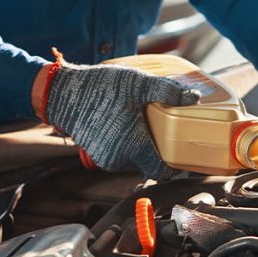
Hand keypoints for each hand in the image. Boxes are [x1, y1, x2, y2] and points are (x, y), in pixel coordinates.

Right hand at [43, 59, 200, 178]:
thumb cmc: (101, 88)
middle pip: (149, 164)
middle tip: (164, 130)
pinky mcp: (96, 156)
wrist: (63, 94)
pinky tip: (126, 126)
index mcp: (134, 147)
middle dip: (158, 151)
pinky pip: (120, 157)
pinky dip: (126, 146)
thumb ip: (168, 91)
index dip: (175, 165)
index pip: (162, 172)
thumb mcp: (138, 84)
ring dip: (141, 148)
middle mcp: (120, 160)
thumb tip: (193, 97)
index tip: (180, 151)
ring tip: (144, 125)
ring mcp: (106, 159)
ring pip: (134, 161)